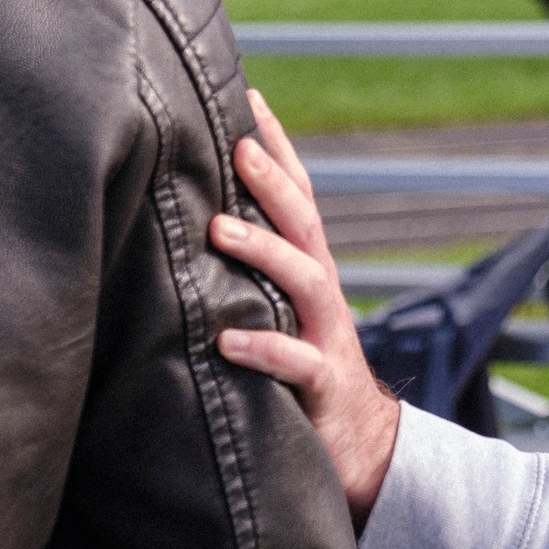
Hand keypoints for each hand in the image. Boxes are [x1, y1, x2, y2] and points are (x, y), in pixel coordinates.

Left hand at [211, 89, 399, 529]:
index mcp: (309, 271)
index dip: (277, 145)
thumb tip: (185, 222)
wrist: (363, 453)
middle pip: (306, 224)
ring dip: (264, 250)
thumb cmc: (302, 374)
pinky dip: (264, 348)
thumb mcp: (280, 315)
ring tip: (220, 228)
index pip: (299, 196)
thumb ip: (248, 273)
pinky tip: (227, 339)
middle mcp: (322, 295)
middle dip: (275, 180)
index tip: (249, 95)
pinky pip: (298, 364)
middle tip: (238, 144)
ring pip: (304, 282)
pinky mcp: (323, 389)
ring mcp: (327, 338)